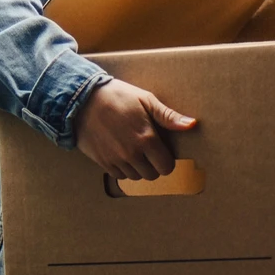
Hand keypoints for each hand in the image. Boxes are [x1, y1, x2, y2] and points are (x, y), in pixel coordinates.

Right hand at [75, 79, 196, 181]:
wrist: (82, 100)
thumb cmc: (118, 97)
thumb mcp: (146, 100)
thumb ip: (169, 116)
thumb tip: (192, 124)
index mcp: (146, 139)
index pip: (166, 167)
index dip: (167, 160)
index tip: (162, 150)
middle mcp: (132, 153)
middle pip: (152, 175)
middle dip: (154, 165)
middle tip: (149, 150)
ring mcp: (115, 159)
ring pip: (136, 177)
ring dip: (139, 168)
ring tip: (135, 150)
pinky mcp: (102, 162)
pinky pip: (119, 176)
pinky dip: (123, 169)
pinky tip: (122, 153)